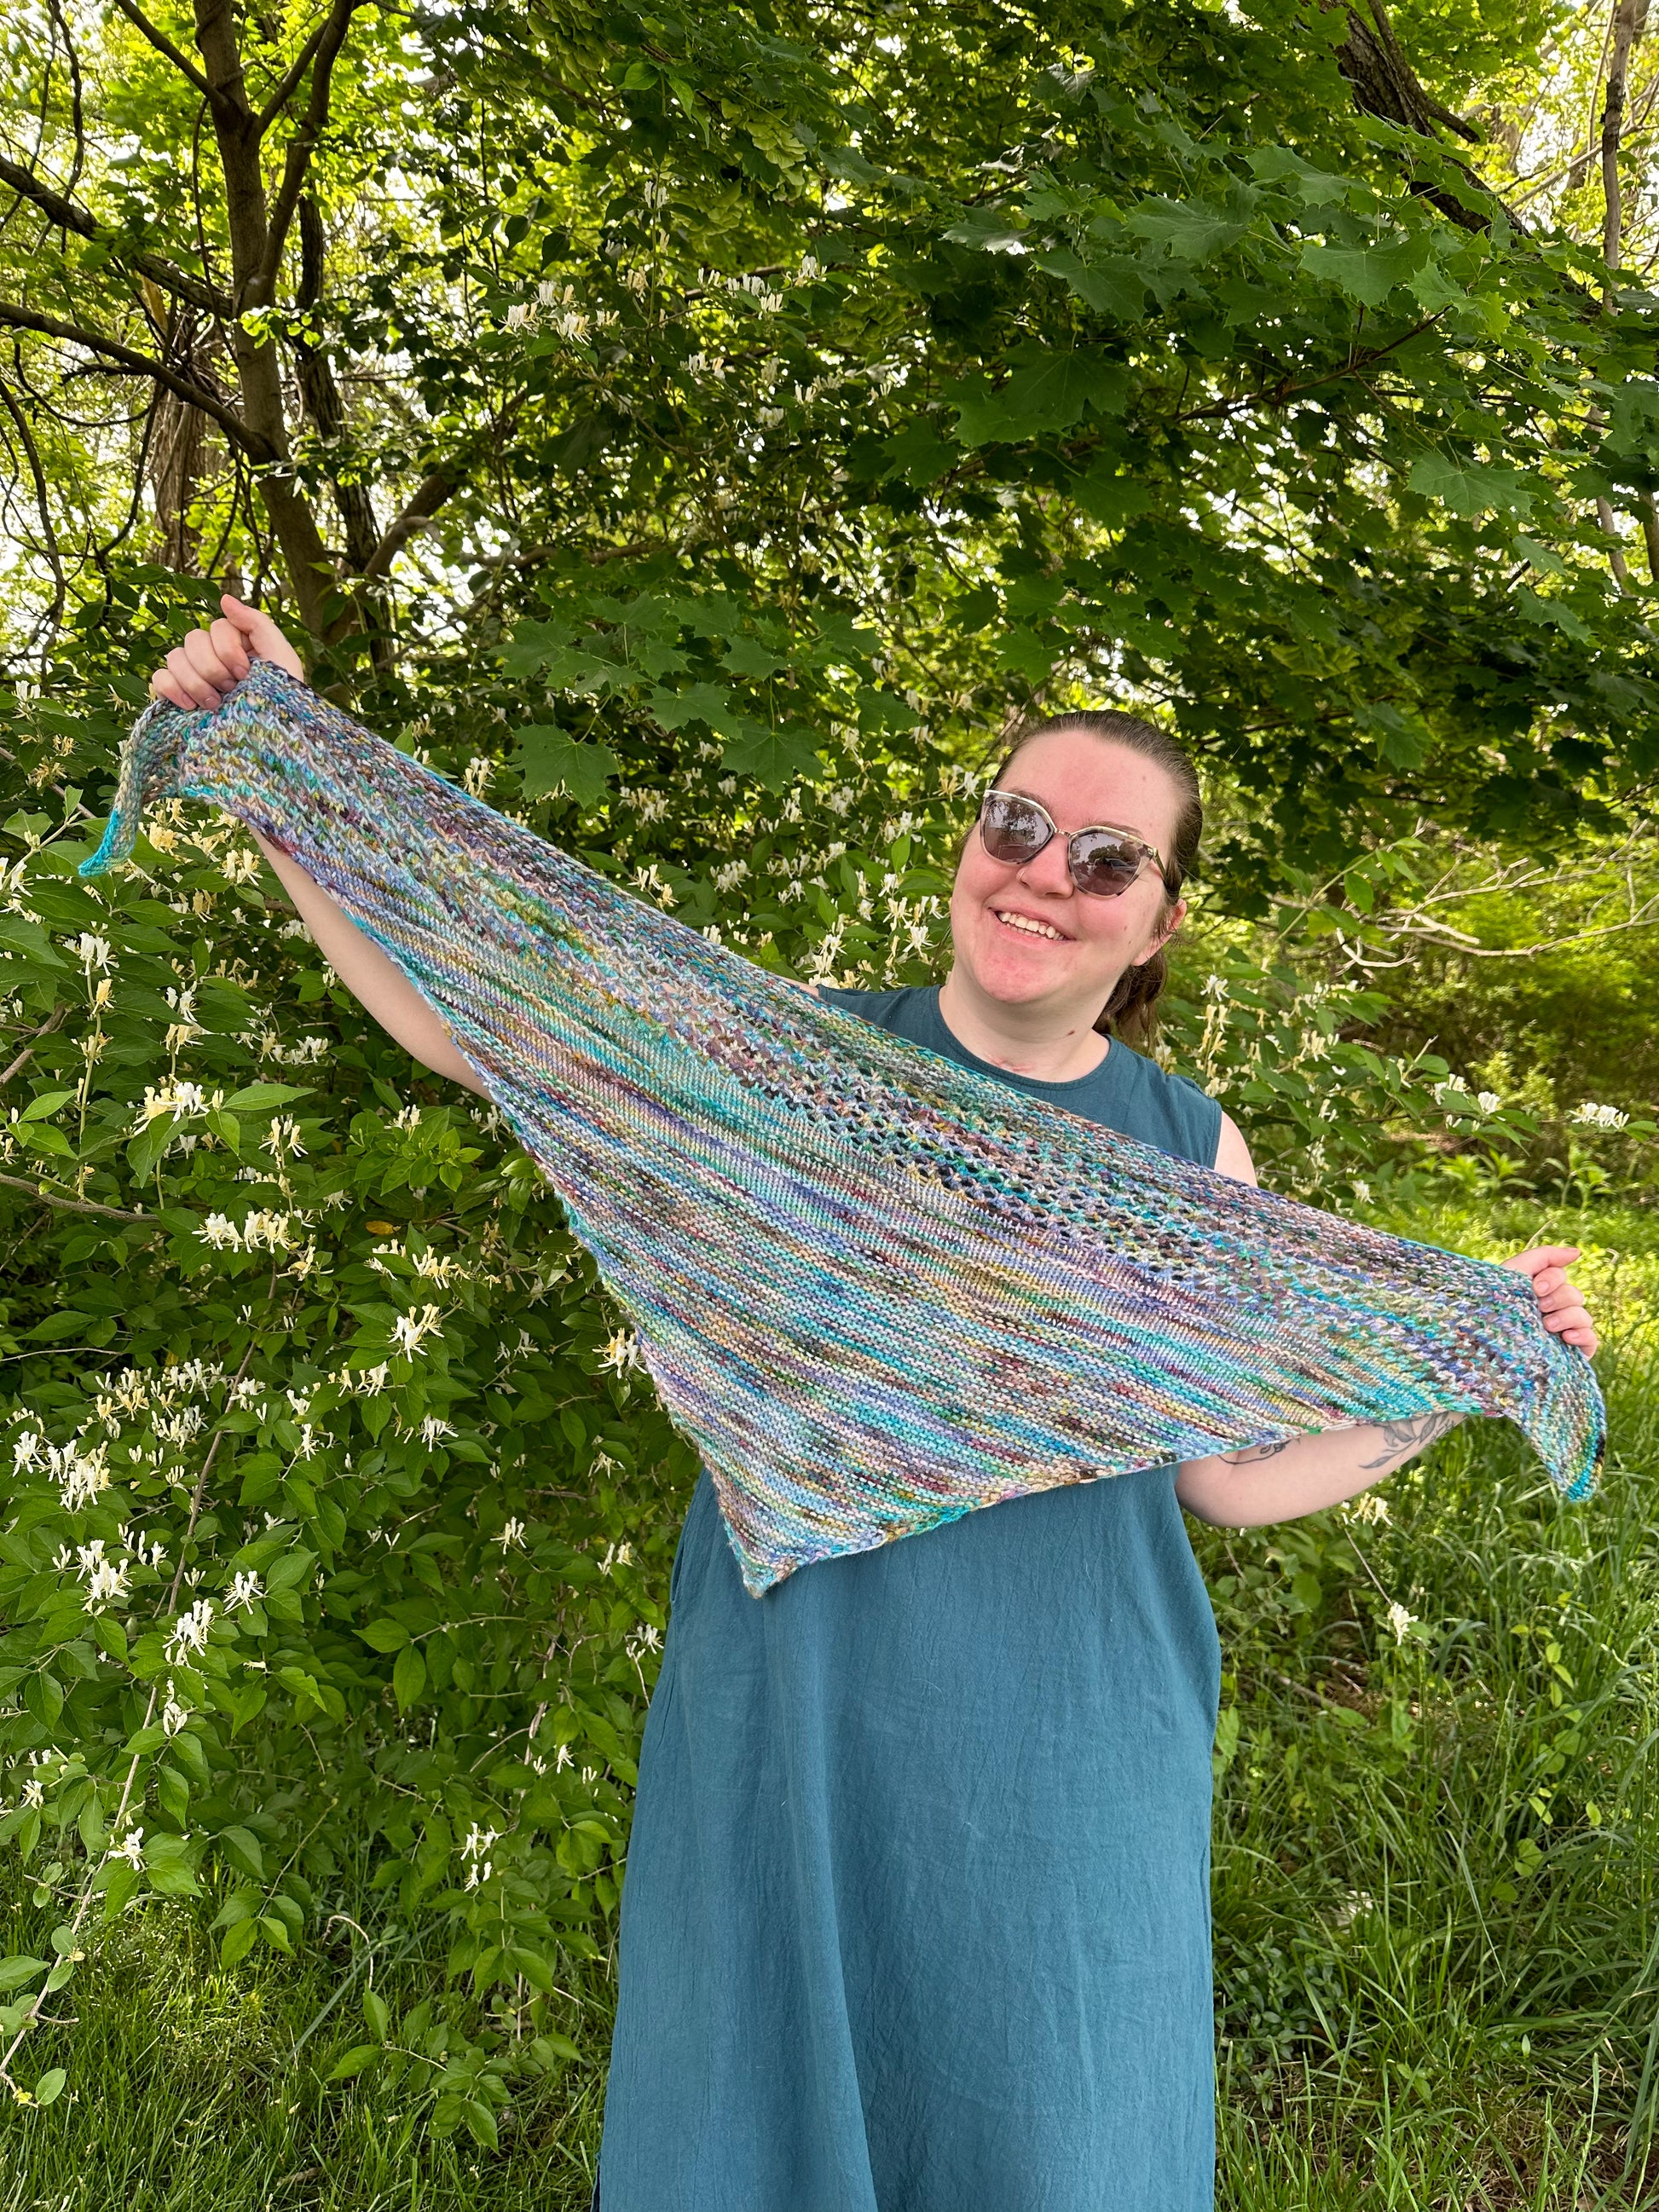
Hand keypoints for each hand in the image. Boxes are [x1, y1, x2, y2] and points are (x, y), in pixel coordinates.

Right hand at [149, 592, 302, 711]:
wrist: (269, 740)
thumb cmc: (282, 699)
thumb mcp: (280, 657)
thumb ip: (257, 623)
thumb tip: (224, 599)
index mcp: (235, 644)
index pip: (217, 628)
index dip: (229, 651)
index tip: (247, 674)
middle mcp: (211, 657)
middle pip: (193, 640)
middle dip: (214, 669)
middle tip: (232, 690)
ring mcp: (192, 676)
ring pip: (174, 657)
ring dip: (196, 681)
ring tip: (216, 704)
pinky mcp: (177, 697)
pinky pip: (159, 678)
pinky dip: (172, 689)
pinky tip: (191, 706)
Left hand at [1502, 1244, 1597, 1355]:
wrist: (1488, 1345)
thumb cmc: (1494, 1304)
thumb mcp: (1514, 1272)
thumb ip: (1544, 1256)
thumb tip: (1577, 1252)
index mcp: (1535, 1292)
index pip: (1560, 1276)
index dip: (1552, 1279)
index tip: (1535, 1288)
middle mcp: (1549, 1312)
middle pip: (1574, 1295)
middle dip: (1557, 1298)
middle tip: (1539, 1307)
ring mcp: (1559, 1333)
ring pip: (1583, 1316)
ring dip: (1566, 1317)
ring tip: (1546, 1325)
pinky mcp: (1568, 1353)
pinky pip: (1591, 1339)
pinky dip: (1583, 1335)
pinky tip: (1566, 1338)